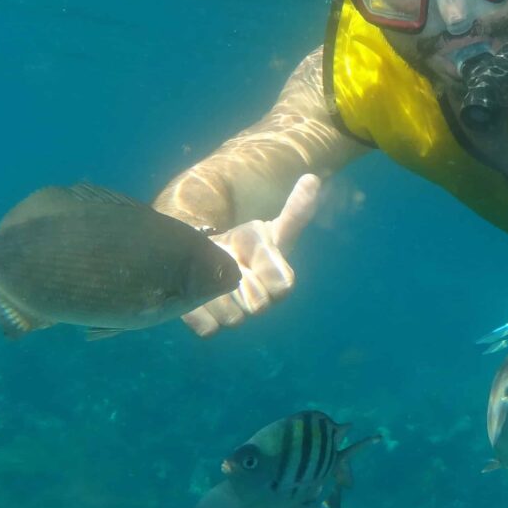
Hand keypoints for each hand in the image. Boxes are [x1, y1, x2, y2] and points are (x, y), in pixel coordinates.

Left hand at [182, 174, 320, 337]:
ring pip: (232, 318)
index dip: (267, 269)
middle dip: (240, 281)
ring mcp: (235, 319)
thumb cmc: (243, 245)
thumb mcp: (269, 231)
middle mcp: (259, 305)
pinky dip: (197, 310)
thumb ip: (294, 212)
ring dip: (217, 293)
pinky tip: (194, 288)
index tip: (252, 250)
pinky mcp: (209, 326)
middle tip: (227, 262)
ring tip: (207, 273)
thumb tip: (313, 179)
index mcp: (279, 284)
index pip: (284, 288)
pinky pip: (208, 328)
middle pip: (257, 306)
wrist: (205, 258)